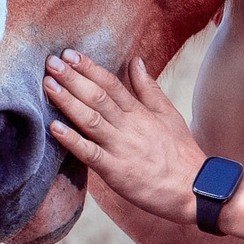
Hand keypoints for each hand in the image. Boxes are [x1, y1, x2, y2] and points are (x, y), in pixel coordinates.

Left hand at [44, 50, 206, 224]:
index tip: (69, 54)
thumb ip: (148, 88)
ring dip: (67, 101)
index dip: (89, 68)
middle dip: (72, 78)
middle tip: (50, 62)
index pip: (111, 83)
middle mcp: (129, 126)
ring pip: (90, 120)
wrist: (194, 189)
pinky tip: (54, 128)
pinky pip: (90, 153)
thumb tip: (136, 60)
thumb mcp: (168, 114)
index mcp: (140, 112)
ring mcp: (121, 148)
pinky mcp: (115, 171)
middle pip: (97, 97)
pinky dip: (72, 140)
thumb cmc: (181, 153)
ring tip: (48, 85)